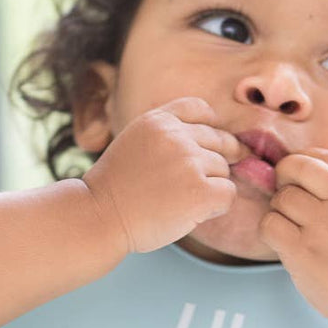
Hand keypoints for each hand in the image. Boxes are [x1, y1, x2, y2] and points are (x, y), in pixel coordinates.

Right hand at [82, 98, 243, 253]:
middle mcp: (175, 136)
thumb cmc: (117, 188)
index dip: (210, 126)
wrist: (99, 218)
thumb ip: (167, 132)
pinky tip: (193, 213)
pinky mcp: (200, 191)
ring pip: (224, 169)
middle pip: (219, 141)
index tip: (204, 146)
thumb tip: (217, 136)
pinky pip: (228, 193)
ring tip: (179, 200)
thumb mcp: (135, 142)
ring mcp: (189, 162)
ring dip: (210, 186)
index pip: (200, 108)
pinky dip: (216, 206)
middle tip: (189, 184)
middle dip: (211, 162)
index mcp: (158, 120)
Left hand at [259, 148, 327, 327]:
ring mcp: (323, 228)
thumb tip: (306, 161)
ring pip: (282, 198)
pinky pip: (270, 224)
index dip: (304, 162)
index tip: (299, 177)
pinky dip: (270, 230)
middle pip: (298, 169)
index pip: (325, 157)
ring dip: (279, 210)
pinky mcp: (303, 253)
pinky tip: (283, 241)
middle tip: (286, 194)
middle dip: (285, 177)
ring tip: (293, 226)